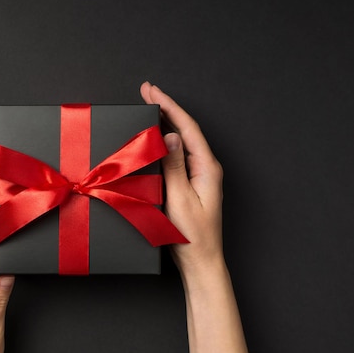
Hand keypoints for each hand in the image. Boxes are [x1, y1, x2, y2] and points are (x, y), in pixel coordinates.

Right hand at [142, 83, 265, 352]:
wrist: (201, 262)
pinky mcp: (191, 185)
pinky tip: (153, 140)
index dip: (168, 107)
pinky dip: (164, 143)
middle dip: (166, 109)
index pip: (187, 128)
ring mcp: (199, 176)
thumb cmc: (191, 236)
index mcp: (206, 167)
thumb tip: (170, 135)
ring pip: (182, 142)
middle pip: (186, 130)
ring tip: (148, 107)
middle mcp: (205, 168)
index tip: (151, 91)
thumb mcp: (180, 199)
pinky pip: (178, 156)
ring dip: (165, 123)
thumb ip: (175, 166)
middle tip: (146, 91)